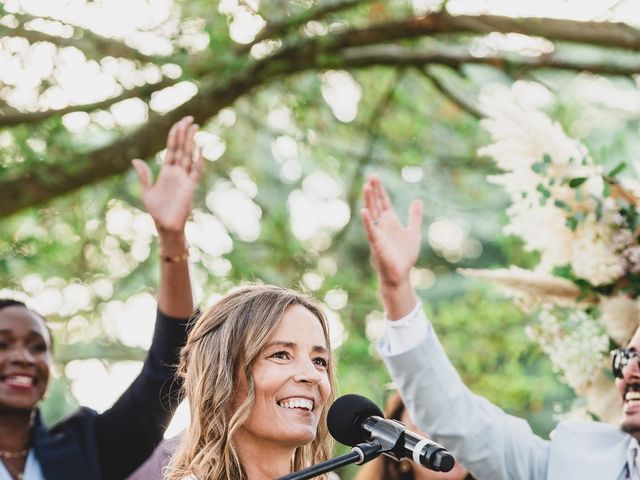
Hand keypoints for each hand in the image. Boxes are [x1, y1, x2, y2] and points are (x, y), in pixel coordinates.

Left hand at [132, 116, 203, 234]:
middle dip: (185, 134)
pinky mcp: (190, 187)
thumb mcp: (146, 192)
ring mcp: (185, 178)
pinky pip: (196, 171)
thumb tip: (136, 160)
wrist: (166, 226)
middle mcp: (177, 172)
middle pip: (182, 148)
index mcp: (167, 171)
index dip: (175, 136)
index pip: (172, 149)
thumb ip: (144, 176)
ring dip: (191, 142)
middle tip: (190, 119)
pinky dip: (198, 160)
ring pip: (189, 156)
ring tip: (194, 127)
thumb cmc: (157, 211)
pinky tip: (199, 149)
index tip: (180, 123)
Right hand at [360, 175, 422, 288]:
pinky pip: (371, 231)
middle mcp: (382, 225)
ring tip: (366, 187)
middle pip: (376, 204)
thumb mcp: (413, 232)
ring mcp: (378, 233)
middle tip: (371, 176)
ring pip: (371, 214)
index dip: (380, 190)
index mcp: (390, 221)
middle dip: (374, 191)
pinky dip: (367, 221)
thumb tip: (417, 200)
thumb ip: (414, 217)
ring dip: (368, 201)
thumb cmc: (404, 255)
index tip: (375, 177)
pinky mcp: (377, 244)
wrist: (400, 274)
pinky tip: (364, 211)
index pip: (383, 202)